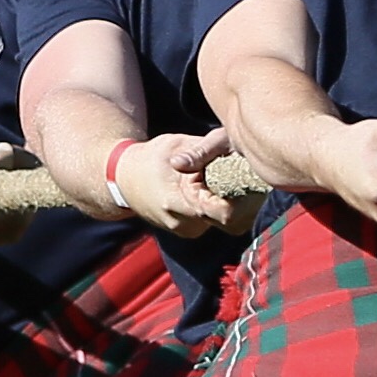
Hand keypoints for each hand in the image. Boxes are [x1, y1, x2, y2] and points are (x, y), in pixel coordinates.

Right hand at [112, 129, 252, 235]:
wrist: (124, 181)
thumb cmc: (149, 159)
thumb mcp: (173, 147)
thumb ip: (199, 151)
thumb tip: (226, 146)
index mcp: (177, 202)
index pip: (222, 212)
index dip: (241, 199)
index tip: (251, 183)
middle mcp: (183, 223)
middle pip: (229, 221)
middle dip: (243, 201)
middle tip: (251, 179)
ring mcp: (187, 231)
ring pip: (225, 224)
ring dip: (234, 204)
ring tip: (235, 182)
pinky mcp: (190, 231)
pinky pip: (216, 223)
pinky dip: (223, 208)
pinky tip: (222, 190)